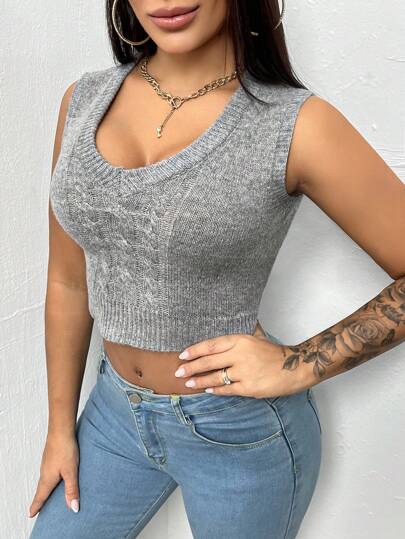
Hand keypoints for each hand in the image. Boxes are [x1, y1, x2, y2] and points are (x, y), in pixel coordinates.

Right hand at [28, 432, 79, 517]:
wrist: (60, 429)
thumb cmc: (65, 450)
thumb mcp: (71, 472)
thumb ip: (72, 490)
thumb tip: (73, 508)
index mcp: (47, 479)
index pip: (40, 497)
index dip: (36, 506)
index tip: (31, 514)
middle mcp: (44, 472)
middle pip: (41, 489)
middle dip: (40, 499)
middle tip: (37, 508)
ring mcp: (46, 463)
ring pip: (44, 480)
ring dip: (44, 488)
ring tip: (46, 494)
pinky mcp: (50, 456)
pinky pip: (47, 471)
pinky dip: (48, 478)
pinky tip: (53, 475)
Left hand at [174, 331, 312, 397]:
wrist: (295, 367)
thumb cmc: (274, 353)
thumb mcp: (256, 337)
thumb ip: (240, 335)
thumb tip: (228, 329)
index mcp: (240, 340)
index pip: (211, 345)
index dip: (195, 350)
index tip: (182, 355)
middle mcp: (240, 354)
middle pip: (209, 361)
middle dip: (191, 367)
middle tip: (178, 372)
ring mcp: (244, 372)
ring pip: (215, 377)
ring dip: (199, 380)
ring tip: (188, 382)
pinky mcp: (249, 387)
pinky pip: (227, 389)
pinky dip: (216, 390)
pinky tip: (207, 390)